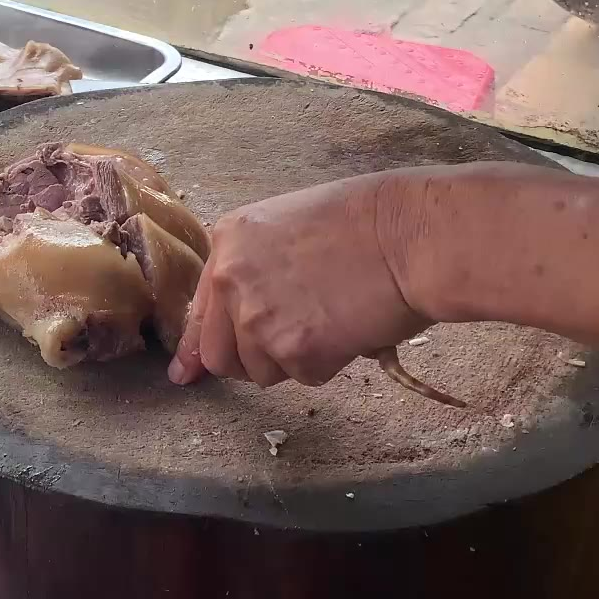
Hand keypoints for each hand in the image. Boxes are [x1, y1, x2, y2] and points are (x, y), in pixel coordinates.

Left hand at [171, 171, 431, 386]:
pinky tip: (350, 328)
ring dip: (295, 360)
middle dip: (249, 362)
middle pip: (219, 355)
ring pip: (262, 371)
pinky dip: (329, 364)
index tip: (186, 374)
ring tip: (333, 320)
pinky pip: (304, 377)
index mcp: (228, 242)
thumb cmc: (369, 222)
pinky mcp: (294, 350)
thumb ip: (255, 268)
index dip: (197, 348)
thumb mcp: (290, 226)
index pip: (199, 311)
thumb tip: (236, 320)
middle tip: (289, 349)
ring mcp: (258, 318)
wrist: (411, 235)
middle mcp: (231, 280)